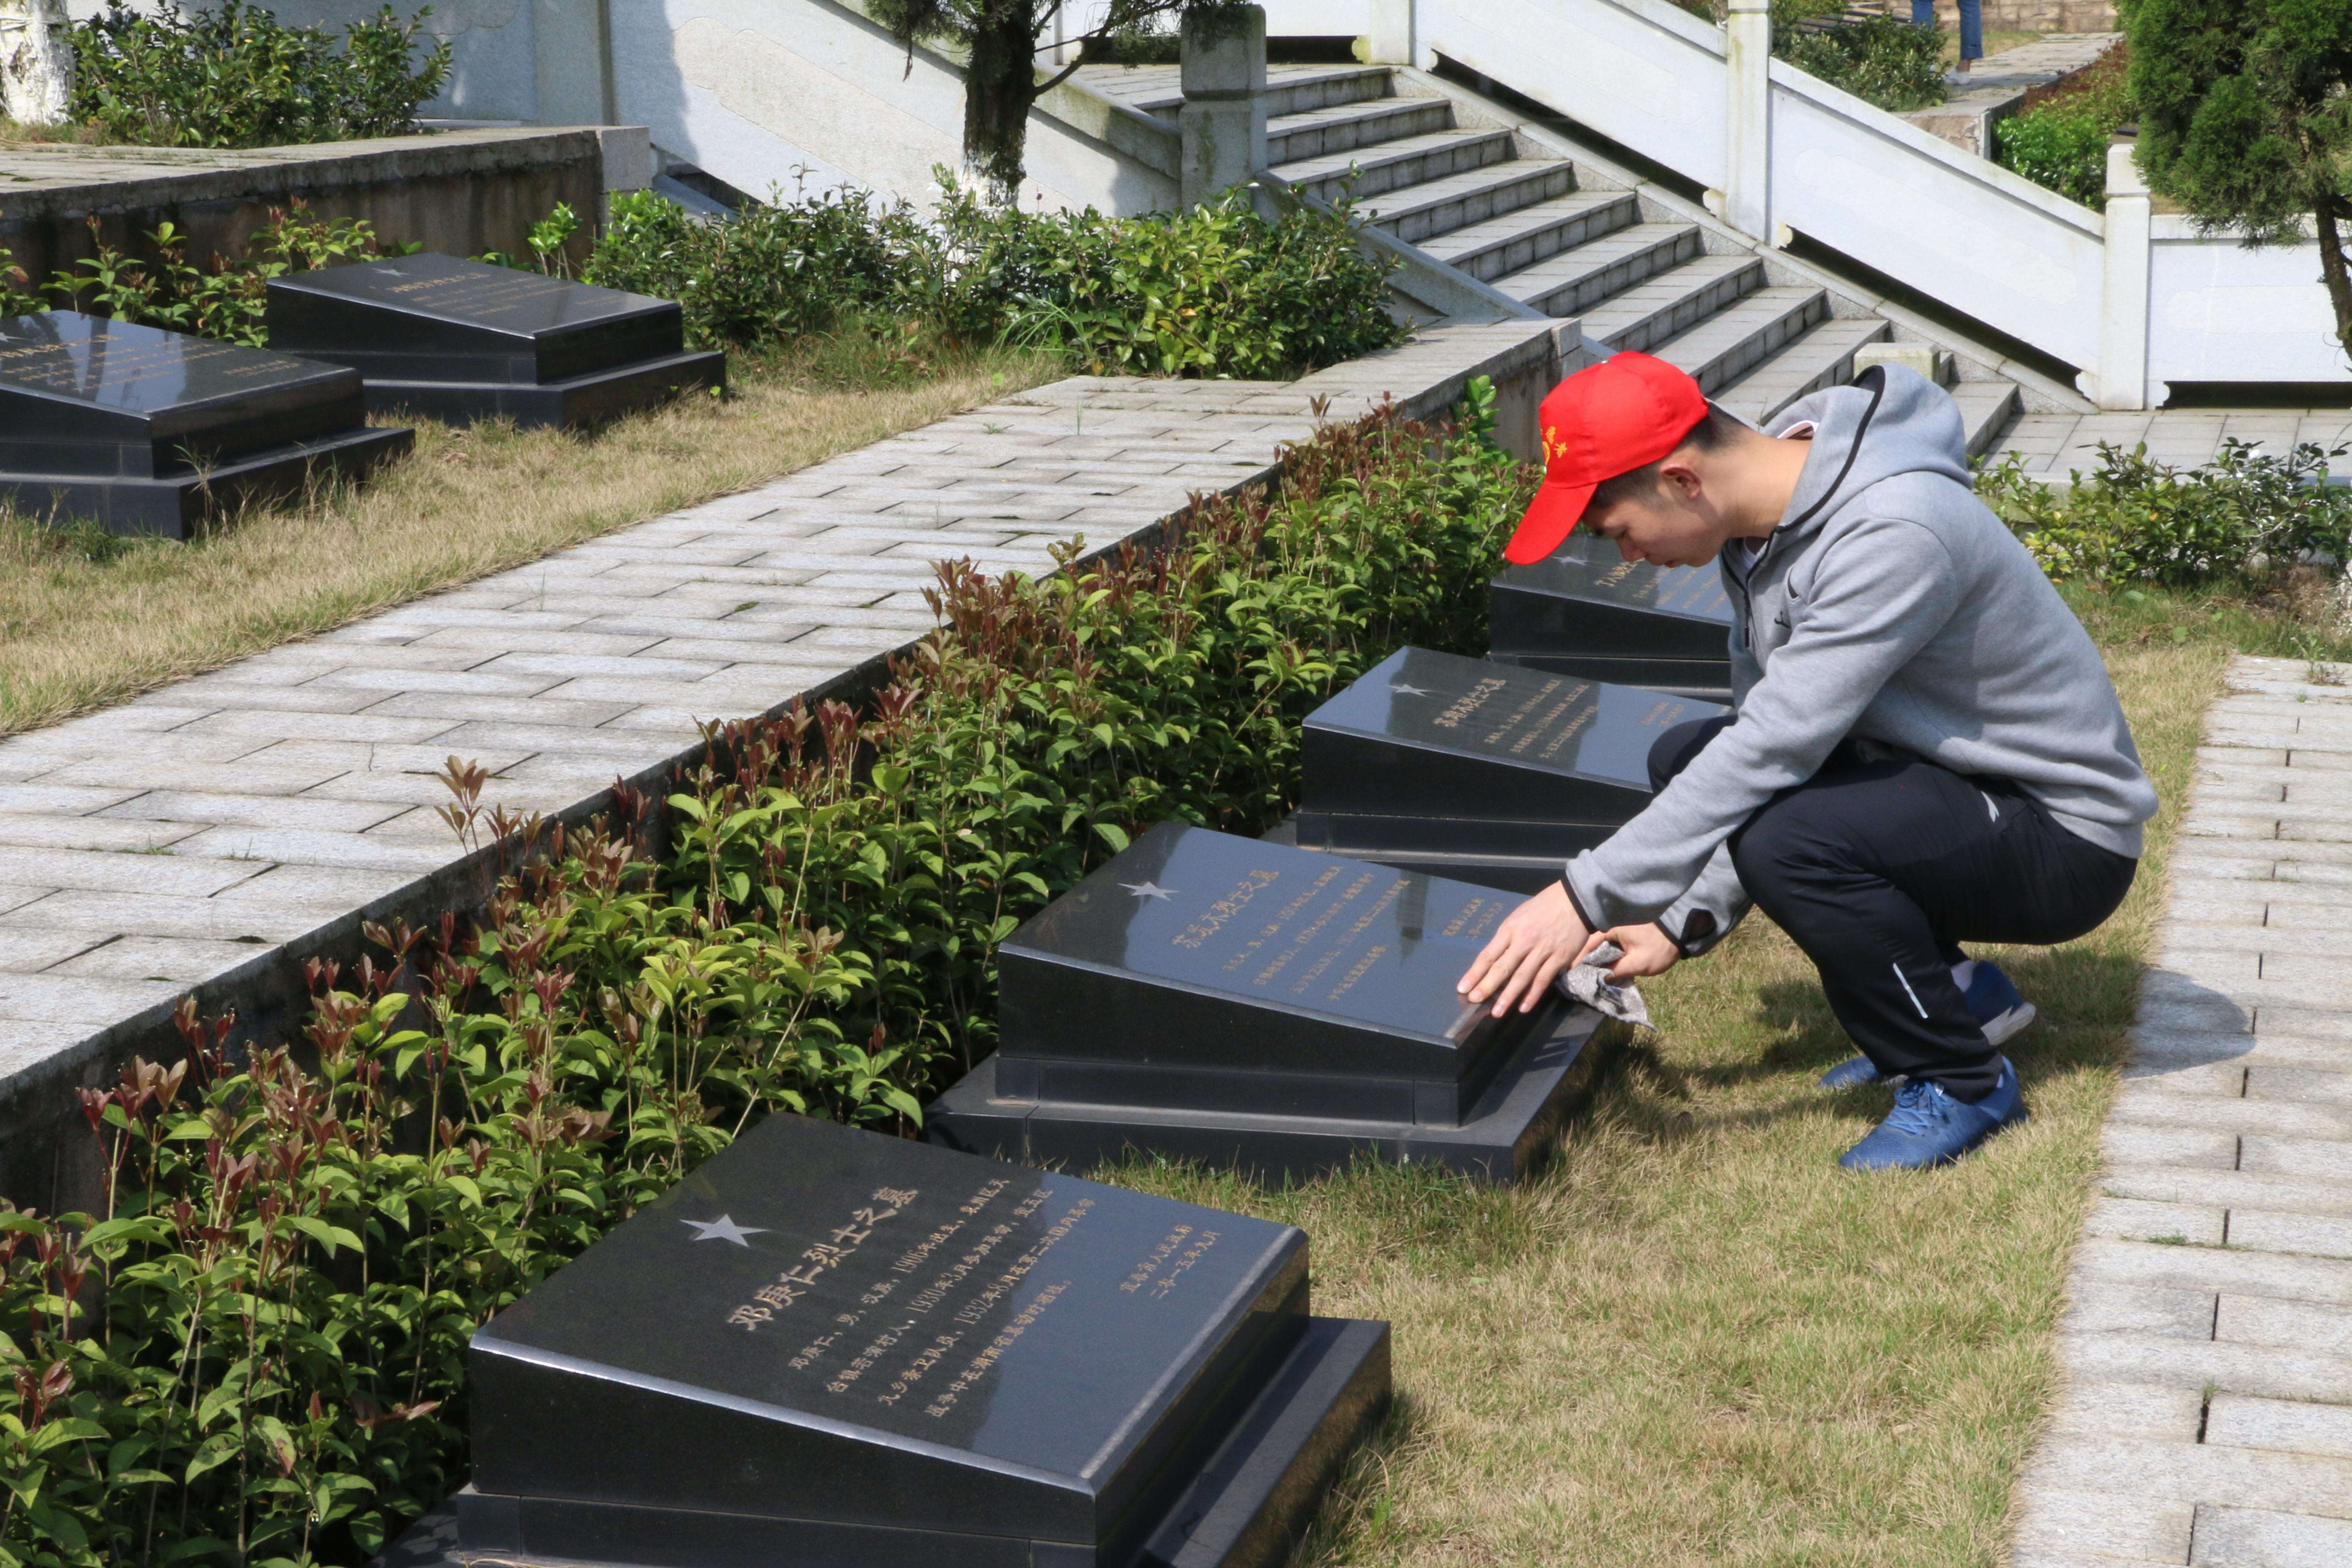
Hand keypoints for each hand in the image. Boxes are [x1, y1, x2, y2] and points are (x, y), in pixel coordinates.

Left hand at [1456, 881, 1590, 1017]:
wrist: (1575, 899)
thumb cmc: (1544, 907)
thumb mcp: (1519, 915)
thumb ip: (1507, 936)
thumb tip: (1494, 957)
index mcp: (1510, 928)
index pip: (1488, 955)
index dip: (1475, 973)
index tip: (1463, 988)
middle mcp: (1523, 940)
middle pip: (1502, 967)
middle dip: (1486, 986)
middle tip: (1474, 1001)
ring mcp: (1542, 950)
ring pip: (1522, 977)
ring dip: (1508, 996)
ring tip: (1497, 1012)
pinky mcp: (1559, 958)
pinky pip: (1543, 979)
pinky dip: (1533, 995)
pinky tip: (1523, 1007)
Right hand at [1579, 923, 1681, 979]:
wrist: (1682, 934)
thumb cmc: (1660, 948)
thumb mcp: (1639, 963)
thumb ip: (1617, 971)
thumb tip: (1601, 979)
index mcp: (1613, 928)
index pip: (1588, 943)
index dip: (1577, 958)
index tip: (1569, 971)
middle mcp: (1613, 925)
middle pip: (1591, 942)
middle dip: (1583, 957)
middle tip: (1574, 974)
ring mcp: (1618, 928)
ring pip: (1599, 943)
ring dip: (1593, 956)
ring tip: (1584, 971)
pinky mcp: (1625, 933)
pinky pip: (1608, 943)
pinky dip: (1603, 954)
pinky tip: (1600, 965)